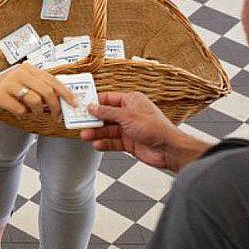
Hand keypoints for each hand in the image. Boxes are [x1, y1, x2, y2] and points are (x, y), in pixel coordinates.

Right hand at [0, 63, 73, 116]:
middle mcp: (19, 73)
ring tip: (33, 114)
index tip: (74, 104)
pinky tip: (18, 114)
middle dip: (56, 107)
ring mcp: (8, 83)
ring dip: (38, 112)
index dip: (66, 93)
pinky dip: (23, 116)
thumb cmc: (5, 91)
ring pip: (35, 101)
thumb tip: (62, 101)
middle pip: (47, 91)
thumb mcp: (23, 85)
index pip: (53, 80)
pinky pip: (21, 110)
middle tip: (56, 117)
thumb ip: (40, 89)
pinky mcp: (0, 95)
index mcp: (28, 69)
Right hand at [80, 91, 205, 170]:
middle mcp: (129, 114)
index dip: (95, 103)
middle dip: (93, 120)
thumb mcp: (127, 115)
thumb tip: (92, 107)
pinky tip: (97, 144)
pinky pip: (112, 142)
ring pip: (107, 130)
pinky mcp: (128, 142)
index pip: (108, 99)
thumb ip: (107, 112)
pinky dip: (104, 143)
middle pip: (105, 116)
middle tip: (80, 122)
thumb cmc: (155, 128)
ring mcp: (128, 129)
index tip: (81, 106)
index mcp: (131, 101)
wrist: (168, 149)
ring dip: (96, 133)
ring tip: (85, 135)